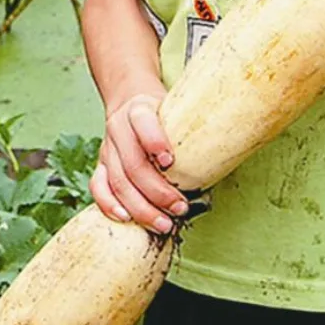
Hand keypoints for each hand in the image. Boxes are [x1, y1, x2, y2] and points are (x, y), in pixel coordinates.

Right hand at [90, 93, 189, 232]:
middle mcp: (119, 128)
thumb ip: (190, 127)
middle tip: (180, 207)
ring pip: (118, 181)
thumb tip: (224, 154)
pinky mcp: (100, 164)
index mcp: (139, 109)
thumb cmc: (163, 112)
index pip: (143, 122)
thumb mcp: (176, 109)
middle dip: (158, 191)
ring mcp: (107, 148)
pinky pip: (99, 187)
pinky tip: (127, 218)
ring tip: (163, 223)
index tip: (170, 161)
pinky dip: (110, 205)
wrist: (130, 100)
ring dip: (141, 207)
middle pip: (134, 163)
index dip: (154, 141)